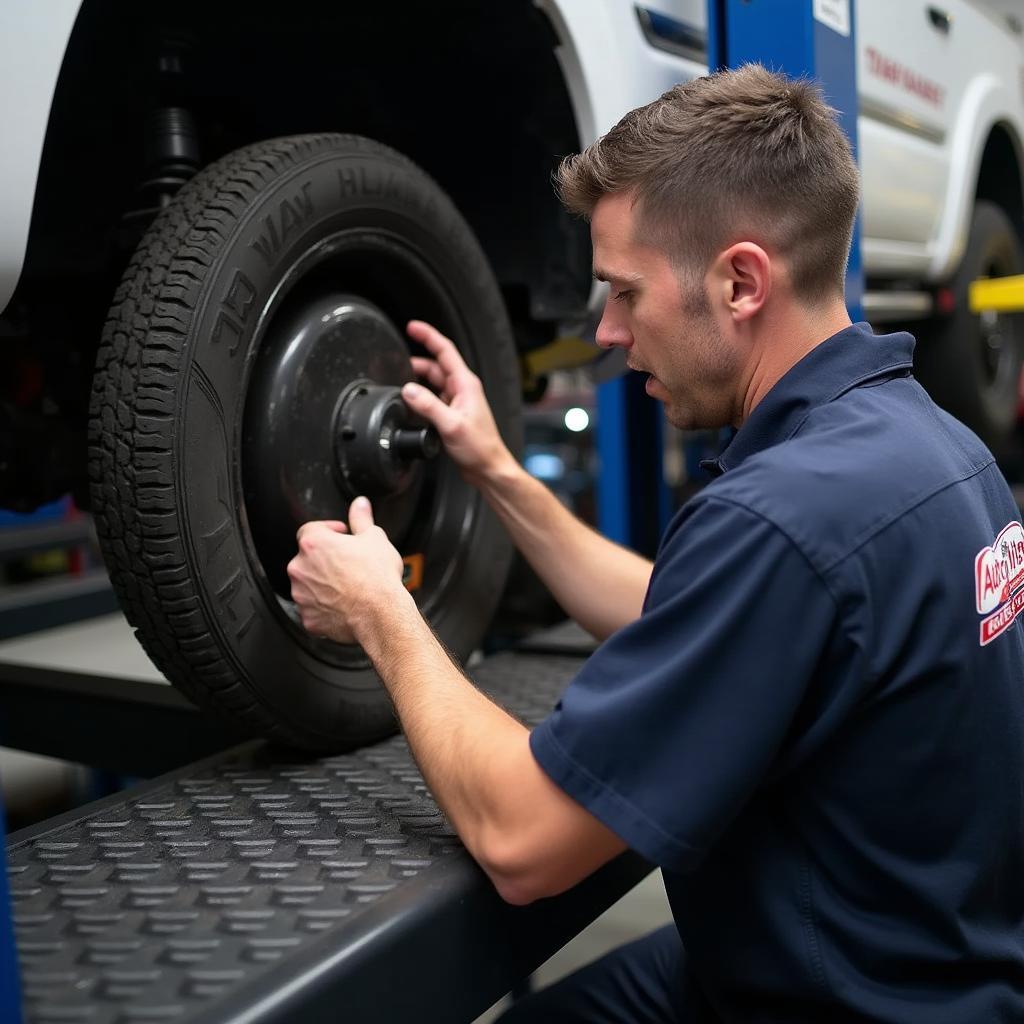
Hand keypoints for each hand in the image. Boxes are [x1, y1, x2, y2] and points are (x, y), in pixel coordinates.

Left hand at [287, 497, 406, 644]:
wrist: (380, 614)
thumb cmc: (377, 576)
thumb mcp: (374, 538)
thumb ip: (361, 519)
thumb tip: (360, 504)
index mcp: (313, 543)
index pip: (311, 529)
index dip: (328, 531)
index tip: (342, 537)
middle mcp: (300, 567)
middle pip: (308, 558)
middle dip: (325, 560)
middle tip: (349, 564)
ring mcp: (301, 595)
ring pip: (309, 585)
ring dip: (323, 583)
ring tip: (348, 586)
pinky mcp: (308, 618)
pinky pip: (313, 609)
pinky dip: (324, 607)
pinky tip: (344, 604)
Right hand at [402, 320, 514, 484]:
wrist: (488, 468)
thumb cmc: (480, 448)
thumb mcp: (451, 425)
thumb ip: (428, 406)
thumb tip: (409, 390)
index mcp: (466, 384)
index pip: (445, 351)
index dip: (428, 336)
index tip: (412, 327)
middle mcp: (462, 390)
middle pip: (436, 366)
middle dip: (416, 362)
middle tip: (397, 363)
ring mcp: (457, 402)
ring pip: (433, 383)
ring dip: (417, 382)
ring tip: (400, 383)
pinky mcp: (452, 414)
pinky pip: (433, 399)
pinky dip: (421, 398)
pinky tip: (412, 404)